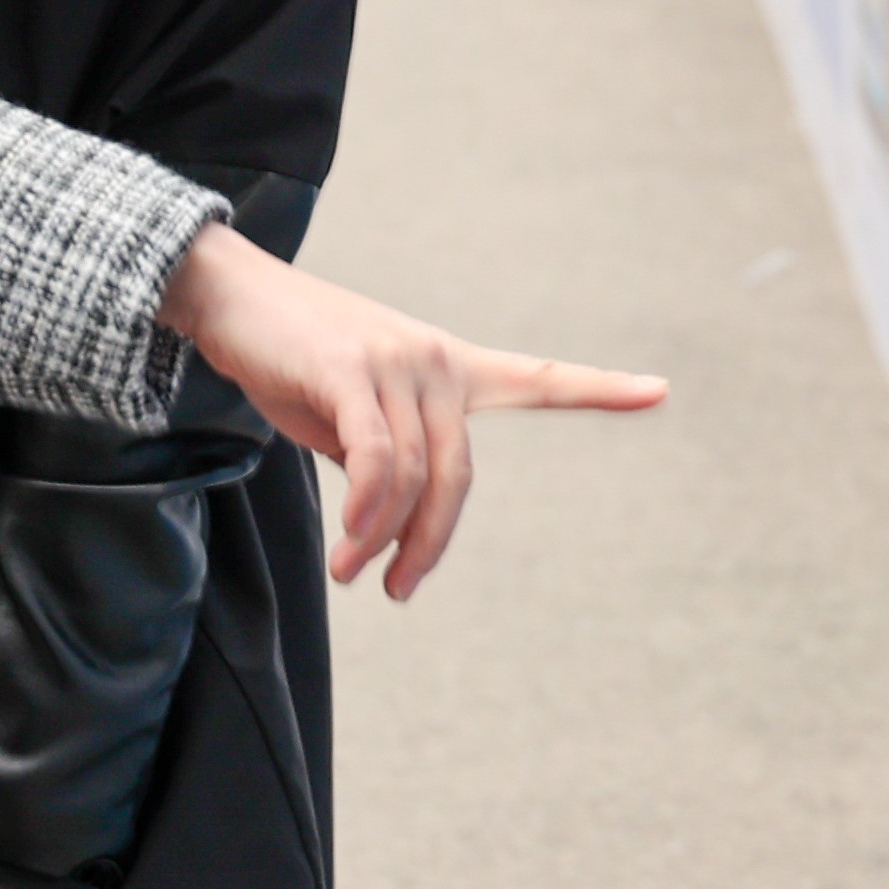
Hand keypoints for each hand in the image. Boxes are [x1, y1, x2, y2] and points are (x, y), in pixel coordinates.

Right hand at [157, 223, 665, 597]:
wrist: (229, 298)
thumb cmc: (291, 359)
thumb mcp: (349, 415)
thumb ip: (385, 457)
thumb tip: (388, 519)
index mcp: (449, 368)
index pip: (537, 379)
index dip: (600, 389)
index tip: (659, 390)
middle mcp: (435, 360)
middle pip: (457, 475)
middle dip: (429, 543)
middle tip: (399, 591)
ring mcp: (395, 361)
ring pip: (410, 475)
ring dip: (378, 538)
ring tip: (350, 573)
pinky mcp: (349, 369)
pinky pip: (375, 458)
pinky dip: (364, 510)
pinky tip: (348, 544)